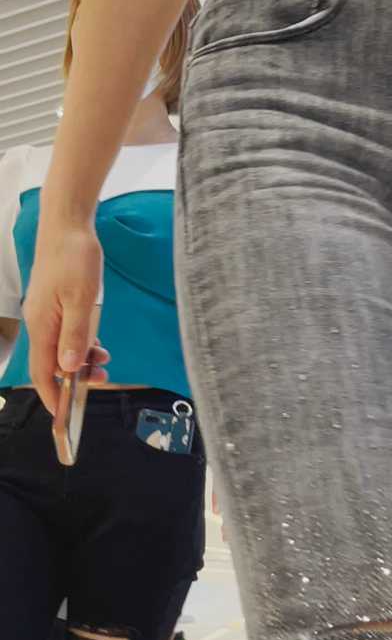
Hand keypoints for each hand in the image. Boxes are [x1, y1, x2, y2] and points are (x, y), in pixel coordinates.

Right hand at [24, 223, 106, 414]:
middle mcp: (39, 323)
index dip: (52, 395)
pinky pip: (65, 334)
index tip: (64, 414)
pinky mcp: (55, 305)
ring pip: (60, 349)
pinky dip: (81, 343)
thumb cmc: (74, 257)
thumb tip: (67, 368)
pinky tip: (97, 343)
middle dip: (73, 379)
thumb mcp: (81, 300)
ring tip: (105, 361)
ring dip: (80, 360)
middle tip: (101, 381)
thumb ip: (74, 336)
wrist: (68, 225)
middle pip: (52, 364)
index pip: (43, 372)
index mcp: (42, 325)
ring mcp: (46, 314)